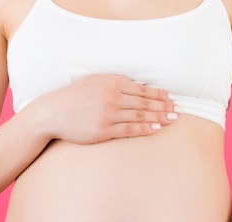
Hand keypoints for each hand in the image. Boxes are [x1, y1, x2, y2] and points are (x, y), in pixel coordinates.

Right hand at [41, 74, 178, 143]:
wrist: (52, 113)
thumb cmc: (74, 98)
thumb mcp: (95, 82)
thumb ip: (116, 83)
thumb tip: (139, 87)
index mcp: (112, 82)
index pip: (142, 89)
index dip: (160, 94)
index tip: (172, 98)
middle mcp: (112, 97)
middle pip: (145, 102)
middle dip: (164, 106)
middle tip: (178, 110)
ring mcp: (108, 114)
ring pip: (140, 115)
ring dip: (158, 117)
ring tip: (172, 119)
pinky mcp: (104, 130)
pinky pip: (129, 129)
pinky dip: (144, 128)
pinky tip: (155, 128)